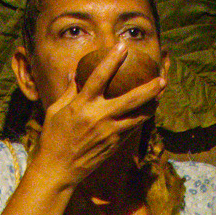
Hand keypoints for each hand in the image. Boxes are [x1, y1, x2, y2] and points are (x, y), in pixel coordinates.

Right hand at [28, 45, 167, 190]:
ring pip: (138, 116)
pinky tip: (149, 110)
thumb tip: (75, 72)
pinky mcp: (115, 144)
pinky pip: (132, 128)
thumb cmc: (53, 138)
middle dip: (148, 88)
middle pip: (130, 99)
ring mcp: (109, 132)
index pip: (99, 77)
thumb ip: (69, 91)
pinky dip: (142, 117)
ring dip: (152, 104)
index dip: (112, 59)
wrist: (59, 170)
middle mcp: (98, 118)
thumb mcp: (55, 111)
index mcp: (81, 106)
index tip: (123, 45)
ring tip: (161, 93)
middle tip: (162, 78)